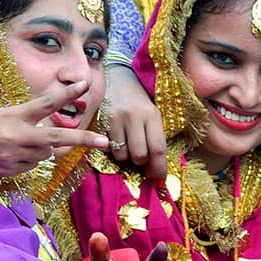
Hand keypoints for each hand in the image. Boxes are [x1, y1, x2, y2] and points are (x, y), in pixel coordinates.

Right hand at [0, 81, 107, 176]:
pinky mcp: (6, 171)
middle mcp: (15, 135)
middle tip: (104, 142)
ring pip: (44, 155)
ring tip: (15, 143)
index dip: (68, 92)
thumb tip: (53, 140)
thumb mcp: (0, 115)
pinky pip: (30, 167)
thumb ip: (28, 122)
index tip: (86, 84)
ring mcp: (11, 156)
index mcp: (14, 115)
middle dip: (83, 139)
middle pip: (57, 138)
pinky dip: (27, 161)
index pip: (47, 102)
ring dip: (42, 150)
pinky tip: (7, 155)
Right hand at [105, 65, 166, 179]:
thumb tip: (155, 168)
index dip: (159, 168)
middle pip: (140, 155)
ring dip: (126, 158)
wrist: (117, 80)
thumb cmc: (139, 103)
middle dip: (141, 163)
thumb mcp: (152, 115)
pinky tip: (116, 140)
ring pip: (122, 155)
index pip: (158, 148)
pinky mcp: (101, 122)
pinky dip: (112, 151)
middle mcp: (135, 117)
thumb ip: (155, 137)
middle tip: (141, 160)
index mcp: (153, 115)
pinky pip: (107, 148)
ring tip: (128, 145)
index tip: (159, 180)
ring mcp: (116, 119)